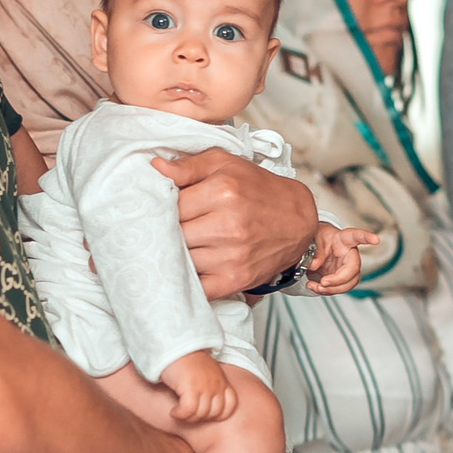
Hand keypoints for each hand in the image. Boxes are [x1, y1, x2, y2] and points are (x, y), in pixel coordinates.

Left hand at [155, 149, 319, 299]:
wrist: (297, 221)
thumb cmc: (258, 189)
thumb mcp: (226, 164)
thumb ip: (188, 165)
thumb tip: (154, 167)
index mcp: (222, 192)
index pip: (170, 205)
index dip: (162, 207)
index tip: (162, 207)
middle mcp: (228, 225)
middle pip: (173, 234)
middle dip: (166, 231)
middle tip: (169, 227)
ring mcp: (232, 255)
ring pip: (181, 259)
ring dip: (176, 254)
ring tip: (181, 244)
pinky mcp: (235, 278)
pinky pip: (198, 288)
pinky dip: (187, 281)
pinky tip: (188, 268)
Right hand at [160, 351, 236, 422]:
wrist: (175, 344)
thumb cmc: (186, 359)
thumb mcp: (206, 371)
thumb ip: (211, 384)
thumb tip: (206, 403)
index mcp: (222, 380)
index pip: (231, 405)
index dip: (219, 414)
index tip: (204, 414)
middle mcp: (216, 384)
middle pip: (214, 413)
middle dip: (200, 418)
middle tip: (188, 413)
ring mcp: (205, 386)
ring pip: (201, 414)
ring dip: (188, 417)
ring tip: (179, 412)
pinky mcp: (191, 387)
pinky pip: (188, 410)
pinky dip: (180, 414)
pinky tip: (174, 411)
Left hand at [306, 224, 380, 294]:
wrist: (313, 247)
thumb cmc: (318, 238)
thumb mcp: (313, 238)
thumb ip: (315, 251)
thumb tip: (314, 264)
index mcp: (343, 239)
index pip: (356, 236)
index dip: (367, 237)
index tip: (376, 239)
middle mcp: (349, 254)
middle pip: (353, 268)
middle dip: (339, 279)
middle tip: (323, 282)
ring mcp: (347, 267)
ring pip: (350, 282)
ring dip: (334, 289)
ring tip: (318, 287)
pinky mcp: (341, 278)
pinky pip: (340, 288)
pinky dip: (327, 291)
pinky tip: (315, 287)